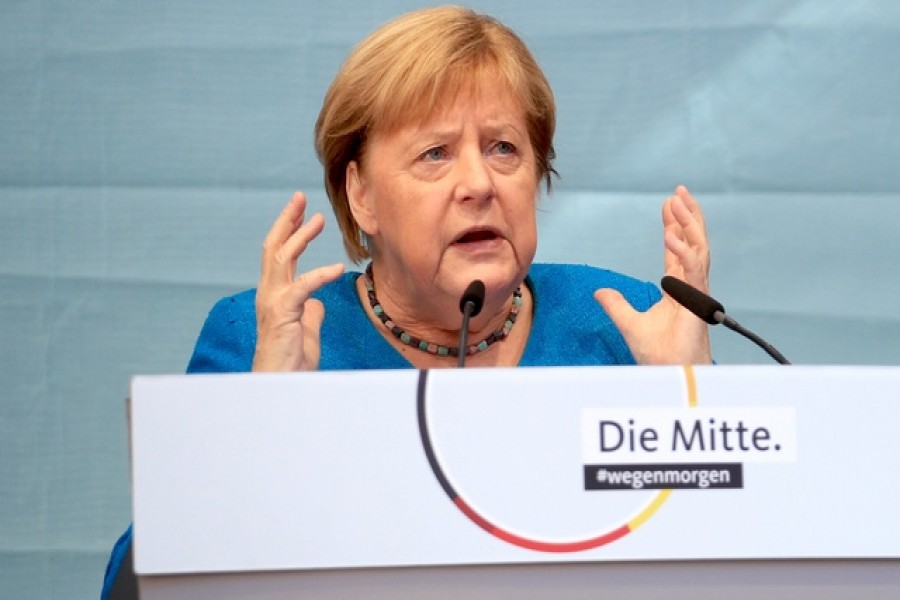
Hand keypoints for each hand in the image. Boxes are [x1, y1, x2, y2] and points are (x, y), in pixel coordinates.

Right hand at [252, 192, 343, 371]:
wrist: (280, 385)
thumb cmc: (291, 362)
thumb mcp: (305, 332)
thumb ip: (309, 314)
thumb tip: (317, 303)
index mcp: (275, 295)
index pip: (279, 255)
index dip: (289, 231)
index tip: (302, 212)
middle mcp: (269, 294)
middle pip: (275, 248)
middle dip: (288, 221)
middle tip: (300, 197)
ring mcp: (273, 303)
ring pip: (282, 259)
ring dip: (300, 237)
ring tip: (318, 219)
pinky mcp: (282, 315)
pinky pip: (302, 288)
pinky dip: (319, 275)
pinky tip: (336, 268)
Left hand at [594, 185, 711, 364]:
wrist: (669, 373)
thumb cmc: (657, 354)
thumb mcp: (628, 322)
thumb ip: (616, 304)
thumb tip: (599, 292)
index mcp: (678, 288)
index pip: (677, 251)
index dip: (673, 227)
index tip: (668, 205)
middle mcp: (690, 286)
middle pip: (692, 243)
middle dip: (687, 216)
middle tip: (679, 192)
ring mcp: (696, 292)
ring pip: (698, 249)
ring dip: (689, 224)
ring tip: (679, 201)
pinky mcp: (697, 301)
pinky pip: (692, 269)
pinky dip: (683, 251)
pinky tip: (671, 235)